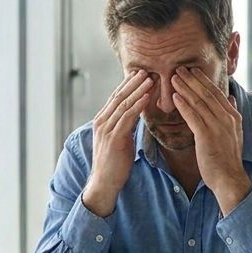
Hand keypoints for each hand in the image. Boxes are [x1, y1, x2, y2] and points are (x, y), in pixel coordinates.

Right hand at [82, 70, 152, 216]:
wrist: (104, 183)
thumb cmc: (115, 163)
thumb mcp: (120, 140)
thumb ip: (125, 126)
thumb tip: (135, 115)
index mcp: (102, 121)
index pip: (115, 98)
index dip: (127, 85)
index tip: (140, 73)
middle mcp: (102, 122)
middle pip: (118, 96)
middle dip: (132, 82)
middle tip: (146, 69)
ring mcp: (106, 129)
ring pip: (123, 104)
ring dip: (137, 90)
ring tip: (150, 78)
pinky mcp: (114, 138)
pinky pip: (127, 117)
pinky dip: (138, 105)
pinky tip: (147, 97)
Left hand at [172, 68, 251, 213]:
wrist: (229, 178)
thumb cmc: (228, 158)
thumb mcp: (234, 133)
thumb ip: (231, 114)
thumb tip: (230, 98)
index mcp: (233, 116)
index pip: (216, 93)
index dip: (203, 80)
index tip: (192, 70)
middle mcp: (227, 118)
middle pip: (207, 93)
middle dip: (192, 79)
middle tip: (180, 68)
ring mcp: (217, 127)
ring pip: (199, 102)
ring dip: (185, 88)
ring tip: (173, 77)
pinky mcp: (207, 136)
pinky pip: (193, 117)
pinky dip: (183, 105)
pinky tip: (175, 97)